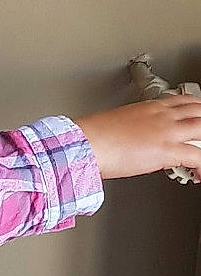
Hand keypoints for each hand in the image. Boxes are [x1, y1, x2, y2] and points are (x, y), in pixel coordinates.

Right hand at [76, 100, 200, 181]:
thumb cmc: (94, 135)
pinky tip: (200, 174)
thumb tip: (136, 138)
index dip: (195, 109)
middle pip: (198, 111)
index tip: (196, 118)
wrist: (86, 143)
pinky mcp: (167, 150)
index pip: (183, 101)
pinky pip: (198, 156)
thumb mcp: (119, 122)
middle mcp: (162, 116)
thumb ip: (135, 126)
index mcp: (150, 107)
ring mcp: (166, 131)